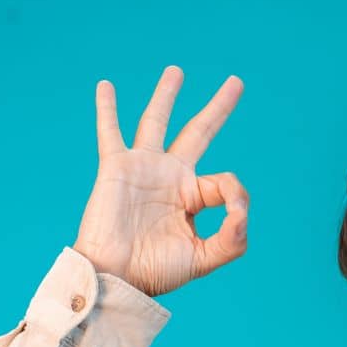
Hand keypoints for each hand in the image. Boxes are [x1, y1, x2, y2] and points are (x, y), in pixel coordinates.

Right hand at [72, 65, 248, 296]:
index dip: (235, 194)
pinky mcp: (117, 167)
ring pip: (157, 121)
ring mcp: (144, 167)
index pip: (225, 182)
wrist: (117, 276)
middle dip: (218, 108)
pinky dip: (107, 109)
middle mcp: (172, 177)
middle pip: (200, 132)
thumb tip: (240, 210)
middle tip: (236, 82)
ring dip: (167, 95)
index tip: (233, 213)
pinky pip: (111, 132)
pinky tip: (106, 86)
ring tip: (176, 71)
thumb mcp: (205, 258)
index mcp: (193, 198)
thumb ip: (233, 238)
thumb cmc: (157, 271)